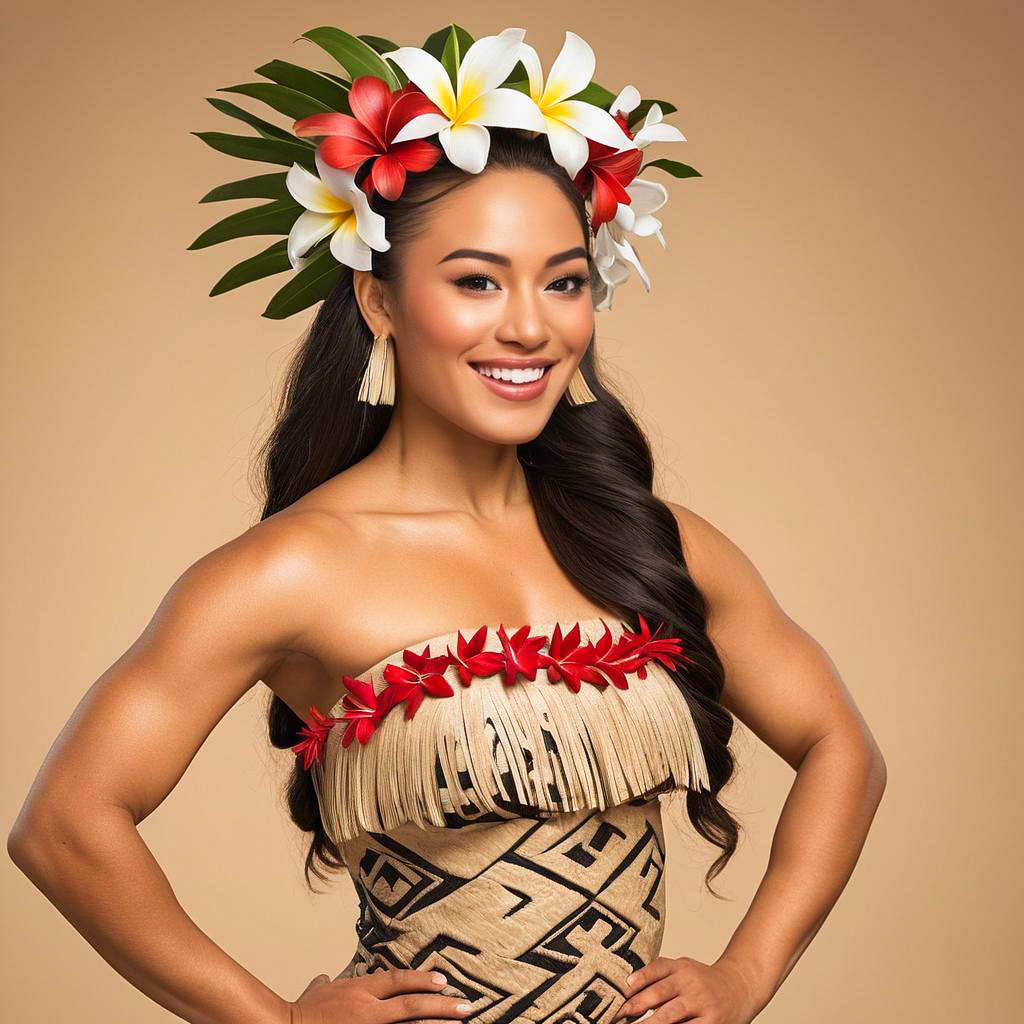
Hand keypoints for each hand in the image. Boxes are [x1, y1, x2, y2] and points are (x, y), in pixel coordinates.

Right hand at [288, 968, 472, 1023]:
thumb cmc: (299, 1014)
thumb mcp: (315, 992)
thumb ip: (325, 985)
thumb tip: (323, 980)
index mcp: (359, 990)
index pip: (397, 980)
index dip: (422, 979)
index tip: (443, 980)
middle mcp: (368, 1009)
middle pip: (412, 1003)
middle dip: (441, 1004)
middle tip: (466, 1004)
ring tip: (460, 1023)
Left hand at [612, 956, 762, 1023]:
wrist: (742, 986)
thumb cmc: (704, 980)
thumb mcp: (682, 968)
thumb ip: (659, 973)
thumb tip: (628, 986)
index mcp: (680, 967)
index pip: (654, 971)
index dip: (634, 982)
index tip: (617, 994)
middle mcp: (690, 983)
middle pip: (658, 995)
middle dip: (634, 1008)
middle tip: (616, 1017)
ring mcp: (701, 1005)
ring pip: (670, 1017)